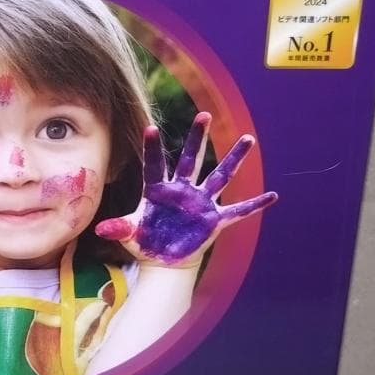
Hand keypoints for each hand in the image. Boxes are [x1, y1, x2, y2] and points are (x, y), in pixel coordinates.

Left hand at [95, 113, 276, 267]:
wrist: (163, 259)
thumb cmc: (145, 242)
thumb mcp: (130, 235)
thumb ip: (119, 228)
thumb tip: (101, 230)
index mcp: (158, 190)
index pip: (154, 165)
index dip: (152, 148)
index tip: (150, 127)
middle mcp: (182, 190)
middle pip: (191, 159)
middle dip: (198, 138)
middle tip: (204, 114)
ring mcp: (201, 203)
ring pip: (220, 176)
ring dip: (234, 159)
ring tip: (248, 139)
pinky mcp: (214, 220)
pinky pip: (238, 211)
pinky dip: (255, 205)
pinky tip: (273, 196)